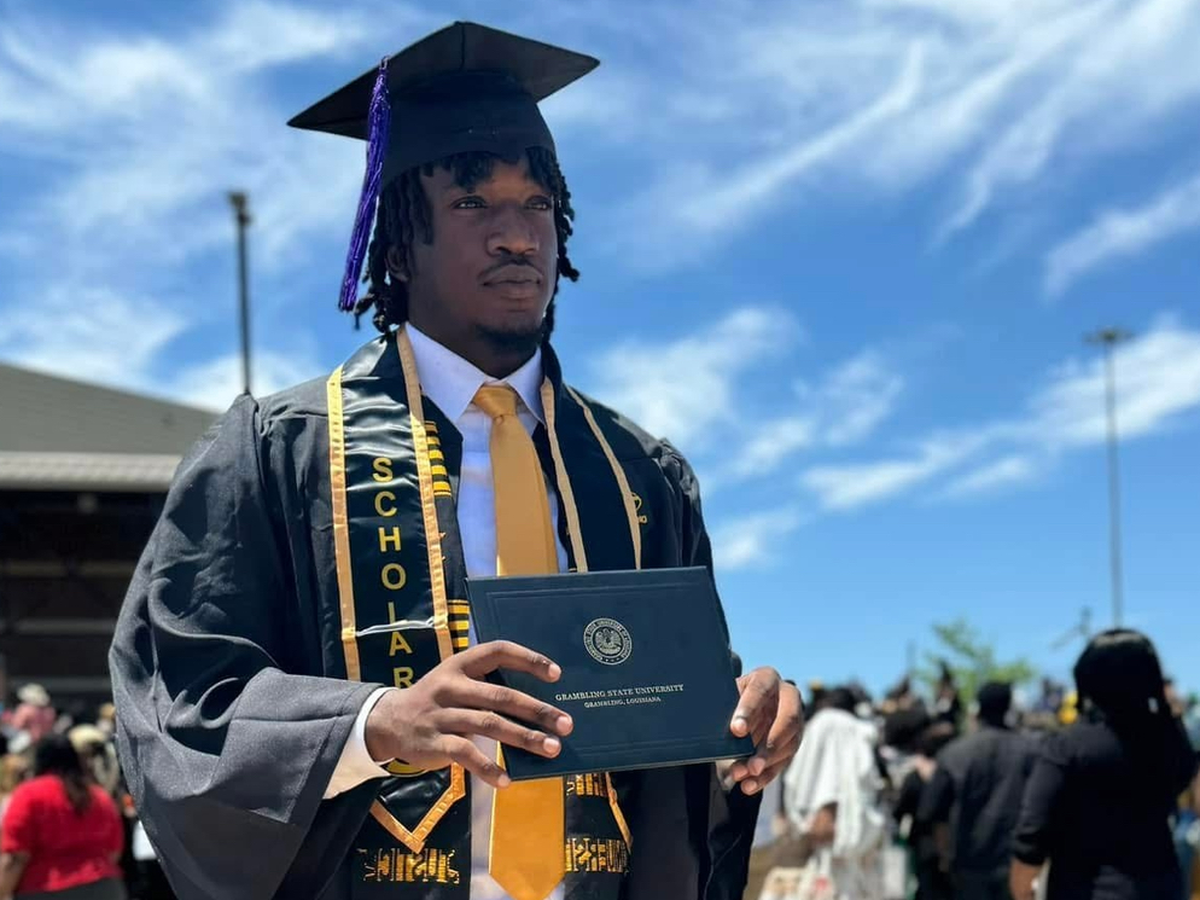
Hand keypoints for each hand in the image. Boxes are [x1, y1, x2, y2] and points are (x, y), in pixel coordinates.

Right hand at [364, 640, 573, 787]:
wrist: (387, 722)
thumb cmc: (436, 700)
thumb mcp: (455, 682)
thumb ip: (487, 687)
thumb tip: (538, 705)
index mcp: (460, 664)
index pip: (498, 651)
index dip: (527, 659)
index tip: (556, 674)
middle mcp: (451, 685)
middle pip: (500, 695)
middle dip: (537, 710)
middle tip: (566, 723)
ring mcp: (441, 714)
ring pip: (489, 724)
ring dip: (524, 738)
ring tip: (551, 749)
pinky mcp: (433, 742)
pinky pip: (465, 754)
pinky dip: (488, 768)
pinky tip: (507, 780)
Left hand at [727, 667, 802, 794]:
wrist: (744, 706)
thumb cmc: (730, 697)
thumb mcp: (725, 694)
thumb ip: (719, 702)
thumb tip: (697, 713)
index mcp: (767, 678)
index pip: (760, 691)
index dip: (749, 710)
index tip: (735, 730)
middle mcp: (787, 696)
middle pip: (787, 720)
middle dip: (769, 745)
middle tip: (751, 765)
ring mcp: (795, 720)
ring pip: (788, 744)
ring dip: (766, 764)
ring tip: (743, 776)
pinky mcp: (793, 741)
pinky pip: (783, 761)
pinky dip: (766, 776)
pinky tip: (749, 785)